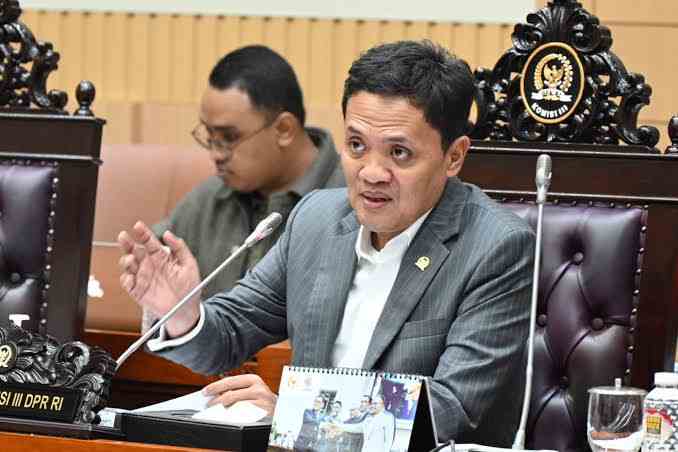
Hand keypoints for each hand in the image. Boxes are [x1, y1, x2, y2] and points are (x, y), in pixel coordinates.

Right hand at [117, 221, 200, 336]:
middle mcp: (150, 265)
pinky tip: (130, 277)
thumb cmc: (189, 287)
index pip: (149, 242)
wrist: (186, 309)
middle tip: (123, 236)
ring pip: (128, 265)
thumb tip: (168, 234)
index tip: (138, 226)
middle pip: (134, 250)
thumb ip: (180, 248)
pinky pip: (127, 283)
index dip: (143, 233)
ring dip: (126, 260)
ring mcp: (143, 277)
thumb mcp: (189, 265)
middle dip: (127, 243)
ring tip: (131, 259)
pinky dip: (126, 279)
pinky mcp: (138, 291)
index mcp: (161, 257)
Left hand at [203, 374, 277, 414]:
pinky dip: (233, 416)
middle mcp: (258, 387)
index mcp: (253, 379)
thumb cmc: (262, 400)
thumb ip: (238, 389)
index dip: (215, 387)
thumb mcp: (252, 390)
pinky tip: (228, 417)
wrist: (282, 410)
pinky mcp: (263, 411)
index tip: (205, 392)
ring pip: (235, 405)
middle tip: (207, 405)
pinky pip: (243, 415)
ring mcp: (261, 400)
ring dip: (222, 410)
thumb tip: (216, 394)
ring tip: (215, 412)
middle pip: (230, 394)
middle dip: (216, 401)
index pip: (230, 381)